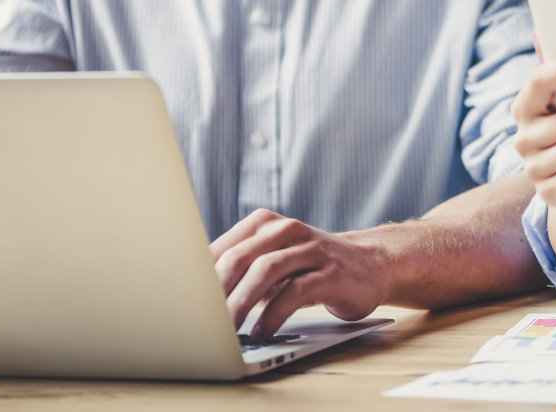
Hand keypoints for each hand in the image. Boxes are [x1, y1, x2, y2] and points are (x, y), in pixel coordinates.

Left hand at [211, 209, 388, 339]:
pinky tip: (262, 331)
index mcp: (266, 224)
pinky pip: (296, 291)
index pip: (224, 247)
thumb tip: (198, 296)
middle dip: (218, 290)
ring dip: (242, 302)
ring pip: (267, 270)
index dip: (202, 276)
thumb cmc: (312, 267)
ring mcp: (312, 249)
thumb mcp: (275, 260)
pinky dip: (274, 314)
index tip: (184, 302)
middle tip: (201, 319)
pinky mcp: (331, 272)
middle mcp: (288, 230)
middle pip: (242, 255)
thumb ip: (244, 270)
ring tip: (228, 329)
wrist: (371, 264)